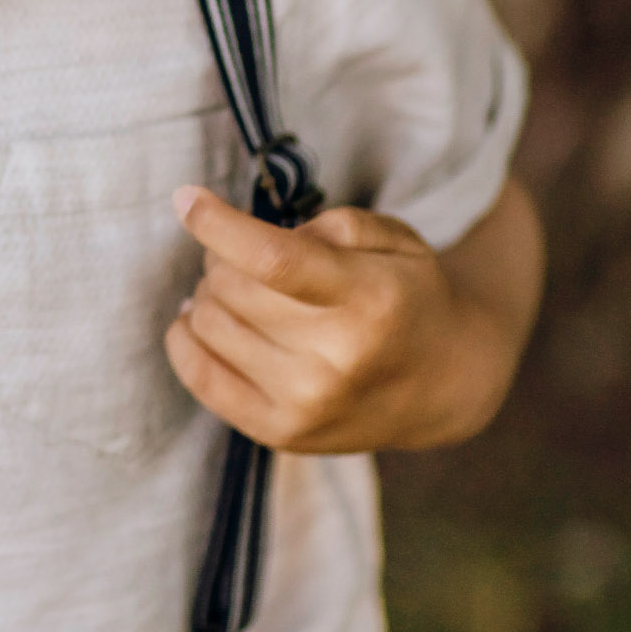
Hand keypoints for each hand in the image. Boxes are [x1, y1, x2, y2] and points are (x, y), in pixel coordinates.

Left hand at [163, 178, 541, 453]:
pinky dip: (185, 338)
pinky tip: (200, 319)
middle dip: (221, 258)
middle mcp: (337, 359)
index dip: (217, 224)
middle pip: (231, 288)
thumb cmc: (408, 296)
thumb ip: (330, 225)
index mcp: (369, 299)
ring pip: (207, 324)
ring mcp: (306, 404)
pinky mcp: (280, 434)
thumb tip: (253, 237)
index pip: (272, 260)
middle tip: (240, 256)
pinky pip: (198, 375)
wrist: (445, 384)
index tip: (186, 198)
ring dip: (209, 295)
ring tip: (237, 290)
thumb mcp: (394, 241)